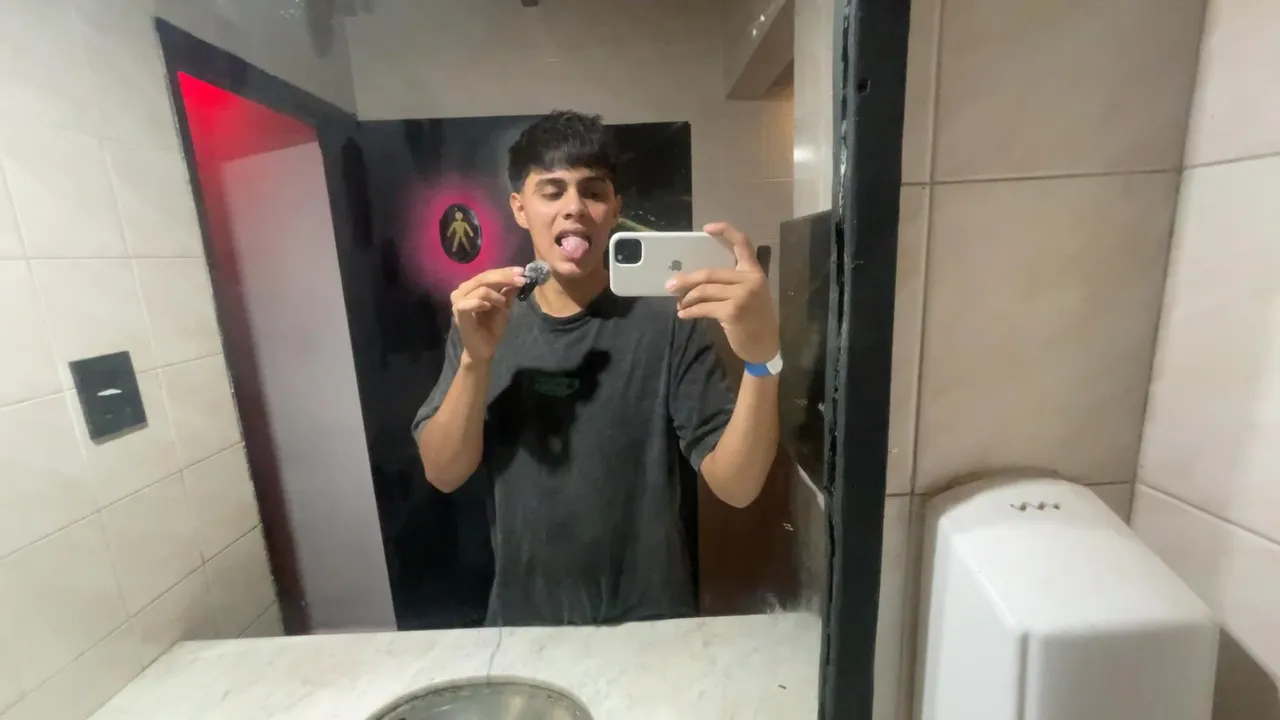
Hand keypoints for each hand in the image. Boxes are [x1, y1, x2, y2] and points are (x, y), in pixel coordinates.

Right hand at [450, 267, 524, 362]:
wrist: (483, 349)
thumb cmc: (491, 328)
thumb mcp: (504, 306)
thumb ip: (508, 291)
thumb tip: (519, 276)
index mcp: (471, 287)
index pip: (488, 274)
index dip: (505, 271)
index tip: (522, 272)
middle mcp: (462, 291)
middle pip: (484, 277)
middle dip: (505, 278)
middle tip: (521, 281)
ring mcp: (458, 301)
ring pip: (481, 289)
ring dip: (497, 296)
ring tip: (504, 306)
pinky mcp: (458, 312)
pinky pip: (470, 302)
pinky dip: (482, 303)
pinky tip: (489, 307)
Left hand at [665, 222, 778, 364]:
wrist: (765, 346)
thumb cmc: (753, 320)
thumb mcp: (749, 295)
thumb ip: (729, 284)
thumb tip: (693, 281)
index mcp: (754, 271)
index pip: (743, 243)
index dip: (725, 231)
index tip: (706, 228)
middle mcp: (751, 280)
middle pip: (710, 273)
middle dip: (687, 280)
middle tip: (670, 285)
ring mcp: (743, 295)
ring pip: (704, 290)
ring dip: (687, 298)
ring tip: (679, 304)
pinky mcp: (733, 312)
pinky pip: (704, 307)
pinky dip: (690, 311)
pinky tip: (683, 315)